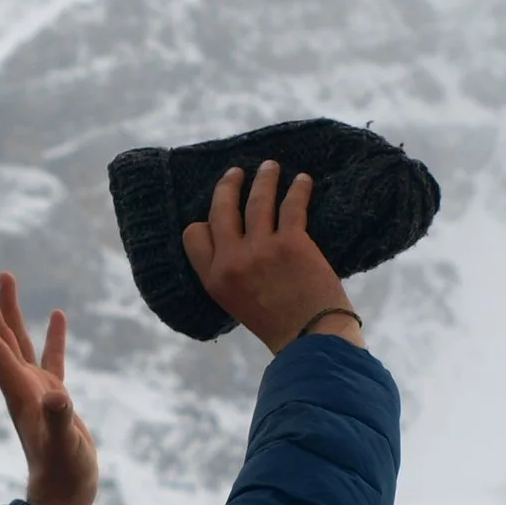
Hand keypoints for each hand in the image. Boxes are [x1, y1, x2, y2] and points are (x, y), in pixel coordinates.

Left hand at [0, 267, 99, 504]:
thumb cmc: (63, 472)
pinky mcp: (53, 397)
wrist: (65, 495)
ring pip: (19, 339)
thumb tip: (58, 397)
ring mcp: (36, 389)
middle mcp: (21, 385)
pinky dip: (51, 336)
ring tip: (7, 276)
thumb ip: (61, 419)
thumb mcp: (64, 444)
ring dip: (11, 309)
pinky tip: (56, 314)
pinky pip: (50, 357)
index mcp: (20, 392)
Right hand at [181, 163, 361, 353]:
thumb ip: (230, 274)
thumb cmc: (278, 326)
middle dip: (228, 186)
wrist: (310, 338)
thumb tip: (236, 242)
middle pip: (222, 209)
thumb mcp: (236, 304)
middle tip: (237, 172)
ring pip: (257, 200)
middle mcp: (233, 260)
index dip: (204, 221)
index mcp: (214, 279)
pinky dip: (298, 188)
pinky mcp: (293, 243)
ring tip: (270, 166)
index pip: (194, 234)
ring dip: (264, 178)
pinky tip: (303, 180)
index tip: (217, 214)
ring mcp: (262, 249)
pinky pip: (292, 205)